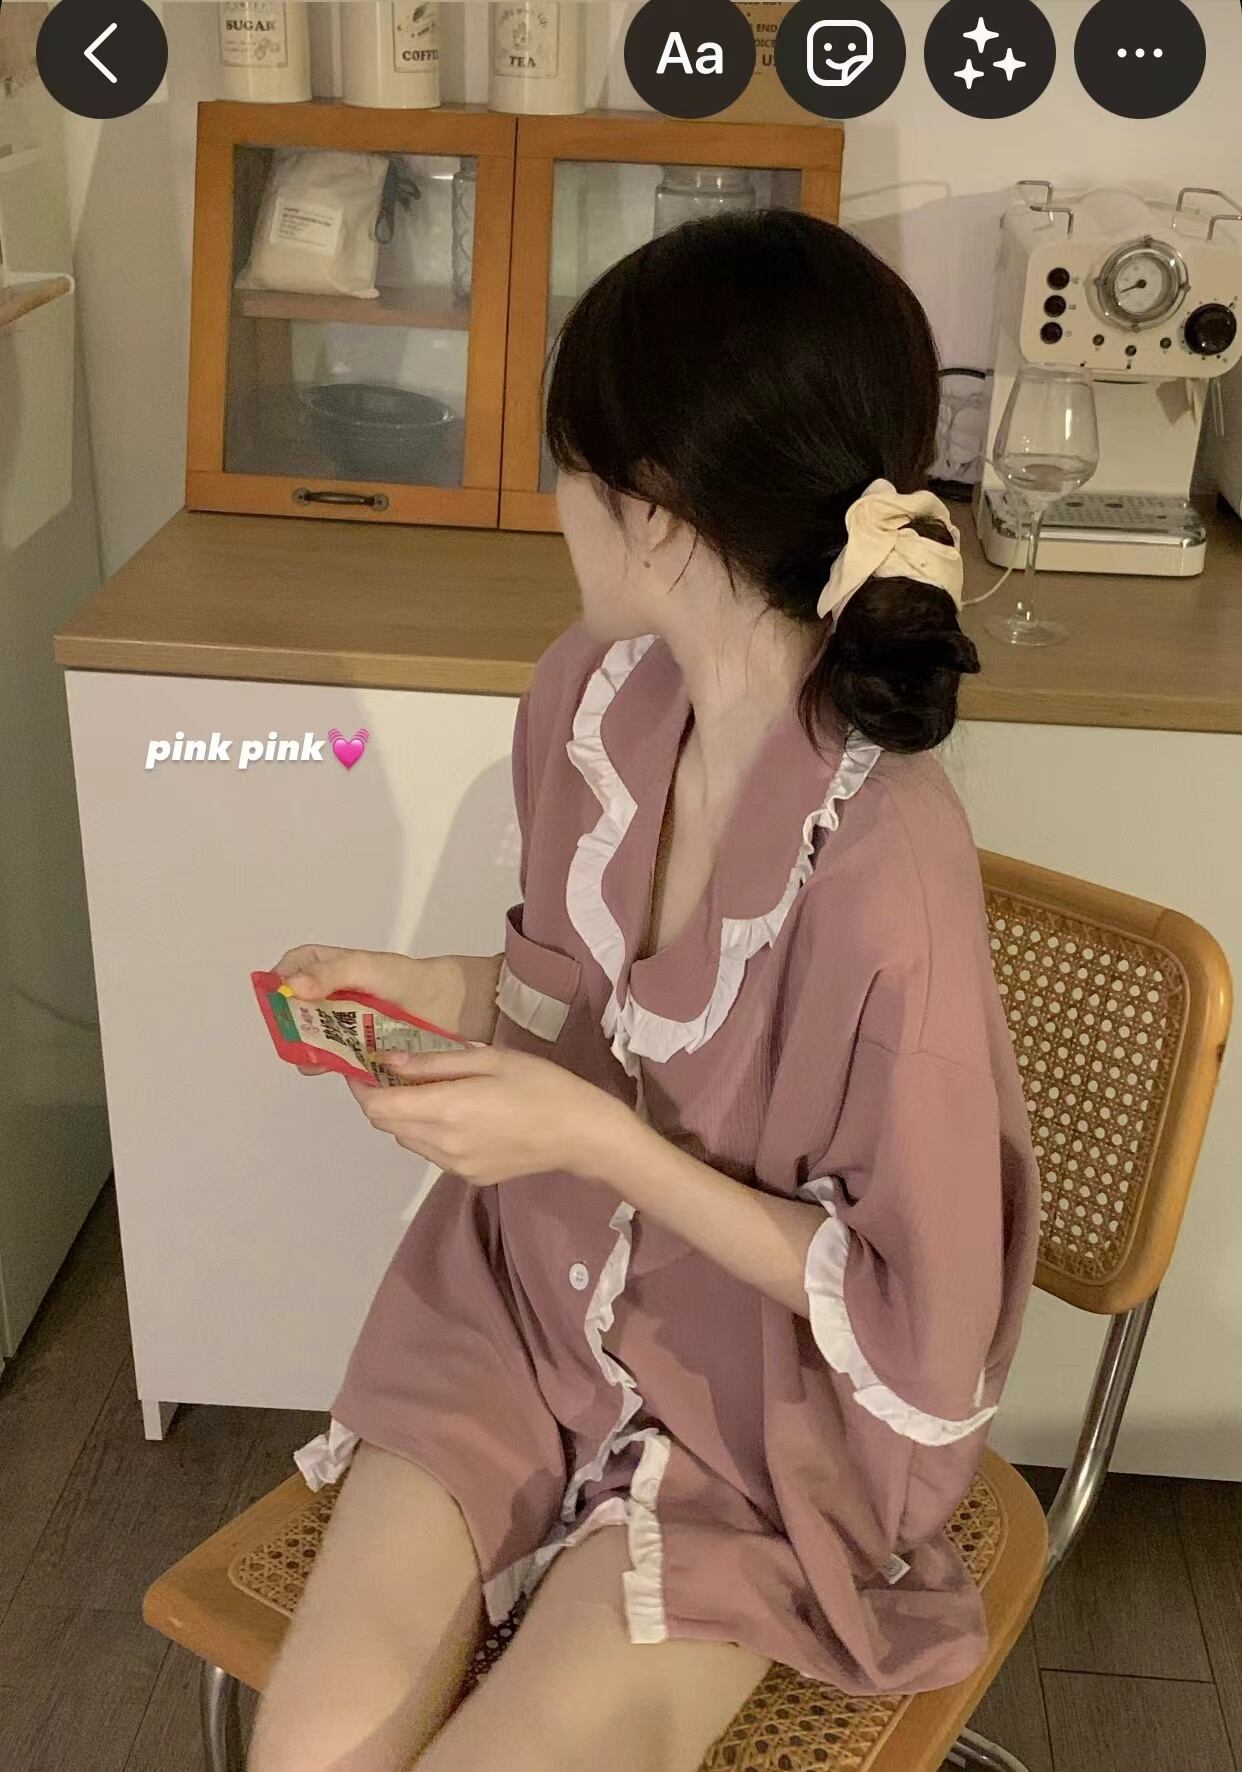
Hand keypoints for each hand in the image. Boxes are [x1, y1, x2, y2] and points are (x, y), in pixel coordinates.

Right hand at [272, 944, 465, 1074]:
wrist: (447, 1005)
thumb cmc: (407, 978)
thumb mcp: (367, 967)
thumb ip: (331, 974)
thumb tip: (293, 987)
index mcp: (331, 966)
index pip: (293, 967)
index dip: (280, 981)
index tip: (277, 999)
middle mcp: (332, 994)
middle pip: (297, 1006)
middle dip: (290, 1021)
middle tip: (291, 1035)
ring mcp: (344, 1021)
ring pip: (312, 1034)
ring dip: (306, 1046)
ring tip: (308, 1057)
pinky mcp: (357, 1045)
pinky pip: (334, 1055)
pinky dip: (328, 1062)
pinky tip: (329, 1067)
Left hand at [344, 1045, 634, 1185]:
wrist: (581, 1134)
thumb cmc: (540, 1085)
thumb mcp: (490, 1058)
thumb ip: (435, 1063)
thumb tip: (390, 1060)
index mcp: (446, 1110)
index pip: (379, 1106)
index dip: (360, 1087)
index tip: (358, 1066)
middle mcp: (442, 1144)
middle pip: (387, 1125)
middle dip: (379, 1099)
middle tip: (389, 1072)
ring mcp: (454, 1166)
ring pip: (407, 1140)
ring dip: (403, 1116)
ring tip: (425, 1090)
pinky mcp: (468, 1177)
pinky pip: (431, 1152)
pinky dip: (427, 1132)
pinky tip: (455, 1114)